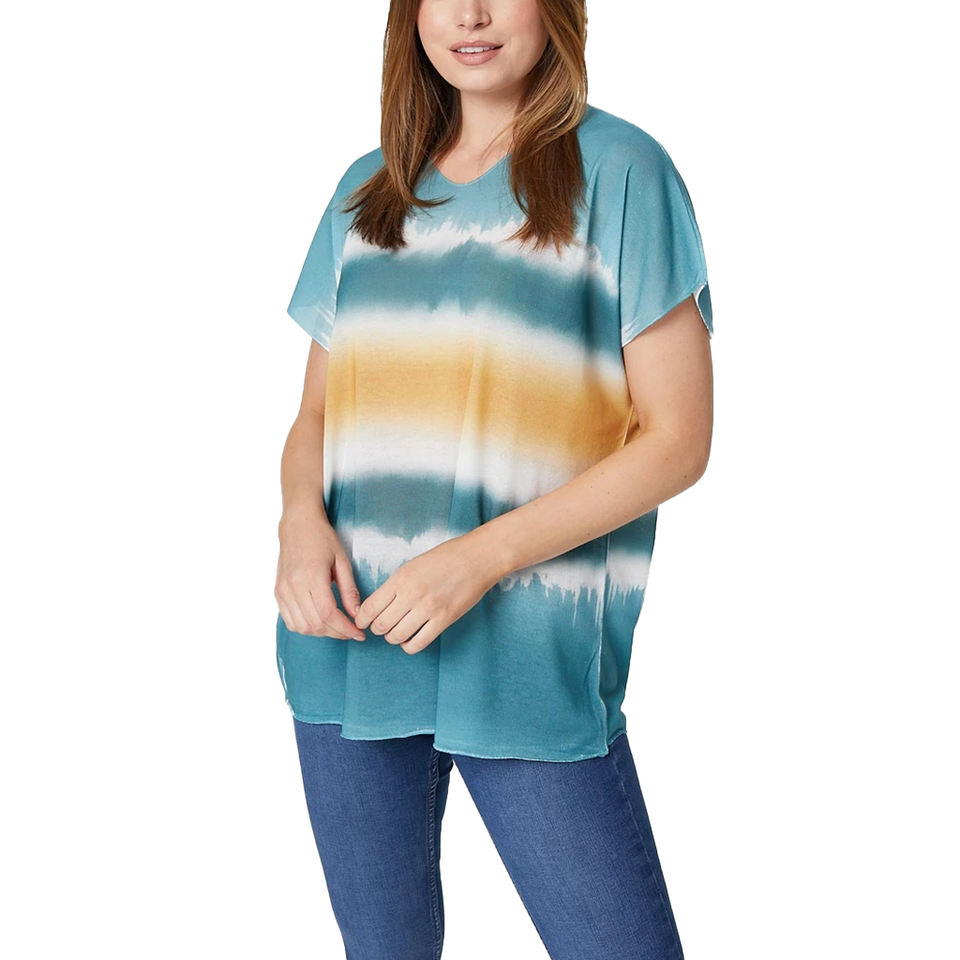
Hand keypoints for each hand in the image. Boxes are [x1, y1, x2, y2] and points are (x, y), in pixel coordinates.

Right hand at [275, 507, 365, 640]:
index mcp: (312, 576)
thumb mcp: (342, 561)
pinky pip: (290, 621)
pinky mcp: (278, 592)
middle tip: (351, 631)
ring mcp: (283, 590)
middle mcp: (294, 585)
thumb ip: (349, 590)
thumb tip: (357, 615)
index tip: (359, 634)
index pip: (328, 614)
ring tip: (336, 627)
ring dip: (322, 632)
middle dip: (336, 633)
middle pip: (316, 624)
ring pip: (302, 626)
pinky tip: (319, 622)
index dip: (345, 628)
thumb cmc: (323, 539)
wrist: (298, 525)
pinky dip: (306, 627)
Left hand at [353, 534, 502, 653]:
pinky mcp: (444, 620)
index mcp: (401, 578)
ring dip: (392, 638)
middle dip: (376, 629)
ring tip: (396, 632)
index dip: (362, 619)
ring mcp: (428, 609)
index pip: (370, 607)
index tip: (362, 622)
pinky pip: (418, 643)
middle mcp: (412, 594)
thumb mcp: (412, 565)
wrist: (477, 558)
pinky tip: (410, 639)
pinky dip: (409, 646)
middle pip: (381, 625)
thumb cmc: (445, 558)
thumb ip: (396, 585)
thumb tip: (379, 605)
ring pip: (397, 636)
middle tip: (380, 627)